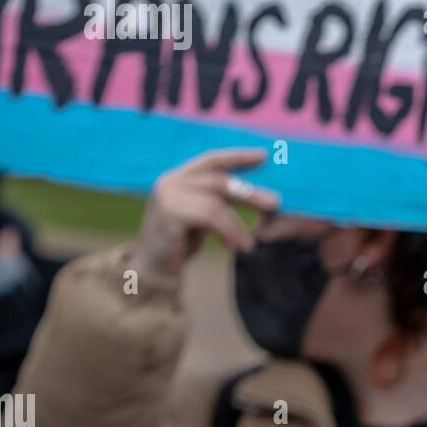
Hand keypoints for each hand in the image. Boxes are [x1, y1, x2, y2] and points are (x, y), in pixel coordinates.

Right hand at [130, 149, 279, 278]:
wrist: (150, 270)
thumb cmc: (178, 243)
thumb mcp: (200, 216)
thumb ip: (216, 200)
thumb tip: (254, 191)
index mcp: (178, 177)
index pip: (212, 159)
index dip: (238, 156)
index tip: (264, 155)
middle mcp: (170, 181)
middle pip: (219, 180)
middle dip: (250, 192)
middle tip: (276, 202)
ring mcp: (167, 196)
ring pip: (216, 203)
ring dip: (238, 224)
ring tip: (250, 244)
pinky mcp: (169, 214)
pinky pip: (210, 218)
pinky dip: (229, 232)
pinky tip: (240, 247)